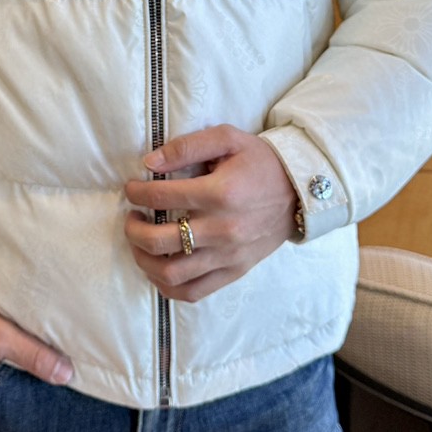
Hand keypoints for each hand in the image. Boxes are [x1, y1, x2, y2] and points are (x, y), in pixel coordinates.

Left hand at [124, 124, 297, 302]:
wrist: (300, 191)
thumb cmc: (260, 162)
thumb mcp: (228, 138)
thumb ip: (187, 146)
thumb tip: (149, 163)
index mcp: (220, 193)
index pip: (162, 196)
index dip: (137, 192)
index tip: (131, 189)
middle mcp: (223, 229)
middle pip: (160, 241)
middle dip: (133, 230)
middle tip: (131, 218)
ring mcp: (229, 256)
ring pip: (171, 273)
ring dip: (144, 259)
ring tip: (140, 244)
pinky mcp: (234, 272)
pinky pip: (193, 292)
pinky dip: (167, 286)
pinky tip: (157, 269)